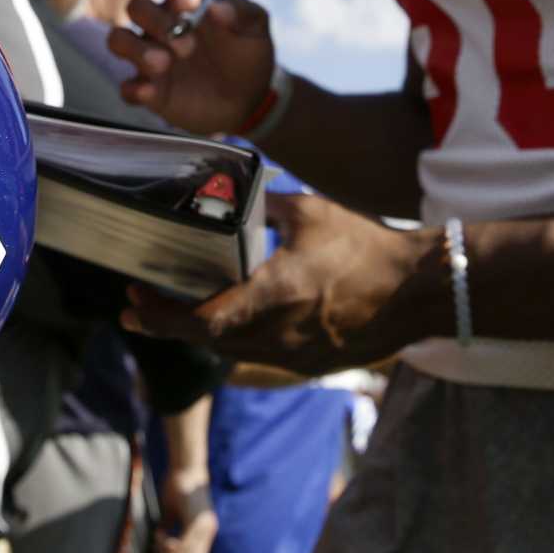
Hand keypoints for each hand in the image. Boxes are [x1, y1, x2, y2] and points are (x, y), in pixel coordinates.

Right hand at [108, 0, 275, 135]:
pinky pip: (128, 88)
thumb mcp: (256, 27)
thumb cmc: (248, 52)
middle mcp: (161, 26)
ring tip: (164, 63)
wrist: (252, 97)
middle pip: (137, 6)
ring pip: (118, 40)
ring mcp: (151, 57)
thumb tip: (217, 8)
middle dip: (157, 21)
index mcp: (186, 3)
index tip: (189, 3)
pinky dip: (134, 89)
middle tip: (188, 46)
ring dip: (135, 49)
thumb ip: (243, 11)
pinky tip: (150, 92)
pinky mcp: (151, 91)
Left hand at [122, 193, 445, 374]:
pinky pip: (256, 355)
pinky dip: (230, 339)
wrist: (419, 291)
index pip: (204, 320)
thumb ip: (266, 204)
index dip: (163, 316)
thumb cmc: (367, 247)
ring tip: (169, 312)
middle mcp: (280, 334)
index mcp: (277, 294)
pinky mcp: (308, 365)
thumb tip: (231, 187)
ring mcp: (294, 356)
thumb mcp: (312, 213)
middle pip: (206, 341)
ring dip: (196, 334)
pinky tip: (222, 320)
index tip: (134, 299)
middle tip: (135, 307)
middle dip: (166, 324)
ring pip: (229, 351)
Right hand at [153, 467, 217, 552]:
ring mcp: (204, 526)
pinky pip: (184, 545)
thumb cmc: (177, 484)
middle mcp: (208, 531)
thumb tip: (160, 543)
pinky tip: (160, 534)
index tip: (162, 549)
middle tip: (158, 548)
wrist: (185, 466)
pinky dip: (168, 545)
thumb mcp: (172, 511)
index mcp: (205, 531)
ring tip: (158, 540)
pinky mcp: (196, 520)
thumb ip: (170, 527)